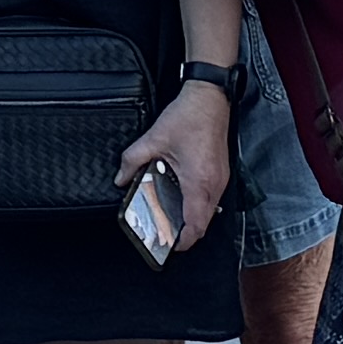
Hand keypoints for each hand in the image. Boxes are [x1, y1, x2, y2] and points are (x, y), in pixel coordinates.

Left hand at [116, 77, 233, 251]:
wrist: (210, 97)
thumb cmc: (189, 116)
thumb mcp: (154, 138)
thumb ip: (133, 160)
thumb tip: (121, 178)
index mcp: (198, 182)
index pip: (195, 226)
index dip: (183, 241)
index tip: (168, 245)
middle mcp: (214, 185)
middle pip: (204, 224)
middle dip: (186, 233)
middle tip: (166, 233)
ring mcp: (221, 179)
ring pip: (209, 212)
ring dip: (193, 218)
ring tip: (171, 216)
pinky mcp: (221, 172)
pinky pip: (212, 198)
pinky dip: (198, 204)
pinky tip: (181, 196)